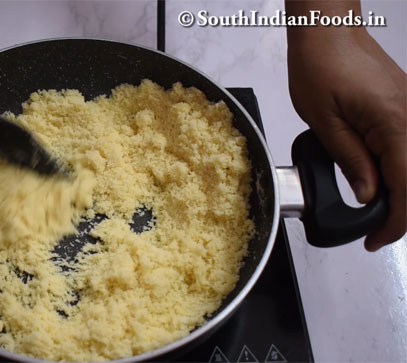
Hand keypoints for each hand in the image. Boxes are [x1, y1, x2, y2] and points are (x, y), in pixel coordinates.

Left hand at [287, 27, 405, 250]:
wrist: (329, 31)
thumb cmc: (321, 65)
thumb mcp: (323, 122)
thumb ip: (349, 160)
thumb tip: (366, 194)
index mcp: (394, 125)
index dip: (393, 222)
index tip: (375, 240)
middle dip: (399, 211)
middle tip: (372, 229)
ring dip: (399, 192)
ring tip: (371, 208)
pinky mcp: (405, 109)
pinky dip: (398, 171)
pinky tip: (377, 180)